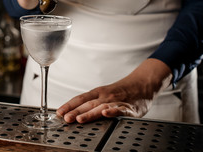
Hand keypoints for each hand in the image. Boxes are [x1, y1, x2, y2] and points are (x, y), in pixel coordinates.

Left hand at [56, 59, 172, 122]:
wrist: (143, 83)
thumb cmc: (122, 91)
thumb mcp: (104, 94)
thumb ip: (92, 102)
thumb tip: (74, 111)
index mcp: (98, 93)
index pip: (80, 98)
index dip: (69, 105)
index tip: (59, 112)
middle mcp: (105, 96)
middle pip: (88, 104)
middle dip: (75, 111)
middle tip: (65, 118)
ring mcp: (117, 101)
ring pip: (101, 107)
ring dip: (90, 113)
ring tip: (79, 119)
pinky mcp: (129, 107)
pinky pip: (120, 110)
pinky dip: (113, 112)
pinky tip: (106, 114)